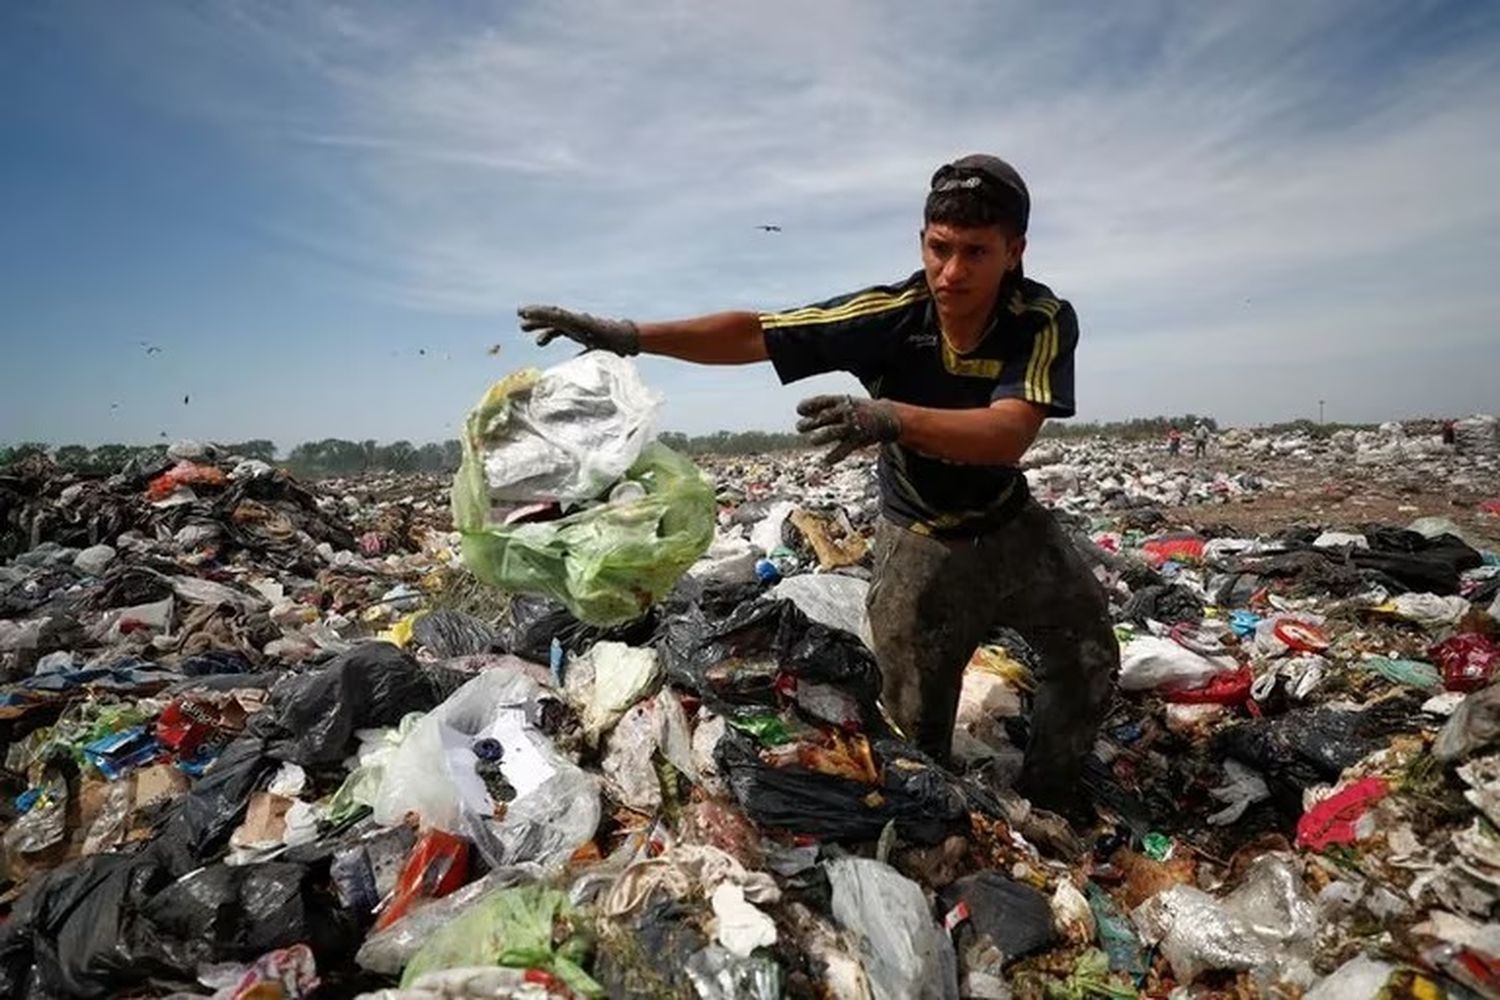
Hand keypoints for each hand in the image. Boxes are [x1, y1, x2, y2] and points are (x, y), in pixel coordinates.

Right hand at [517, 304, 639, 355]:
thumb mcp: (604, 351)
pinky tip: (539, 342)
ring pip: (554, 322)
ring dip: (539, 324)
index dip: (542, 314)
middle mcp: (577, 321)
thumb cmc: (618, 344)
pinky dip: (548, 334)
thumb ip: (591, 355)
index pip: (558, 315)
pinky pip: (560, 330)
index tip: (527, 313)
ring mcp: (577, 325)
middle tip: (520, 314)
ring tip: (523, 328)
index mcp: (582, 322)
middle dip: (536, 314)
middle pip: (553, 315)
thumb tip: (578, 363)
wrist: (628, 338)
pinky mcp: (578, 331)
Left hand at [796, 395, 901, 463]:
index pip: (823, 401)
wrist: (887, 416)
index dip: (810, 405)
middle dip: (812, 422)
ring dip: (822, 437)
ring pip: (834, 431)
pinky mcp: (858, 439)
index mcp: (842, 401)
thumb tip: (799, 409)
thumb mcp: (844, 403)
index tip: (799, 410)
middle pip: (826, 416)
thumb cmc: (859, 410)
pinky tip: (825, 462)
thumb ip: (824, 407)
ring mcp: (853, 425)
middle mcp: (847, 412)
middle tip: (799, 427)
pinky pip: (844, 449)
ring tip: (812, 441)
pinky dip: (834, 457)